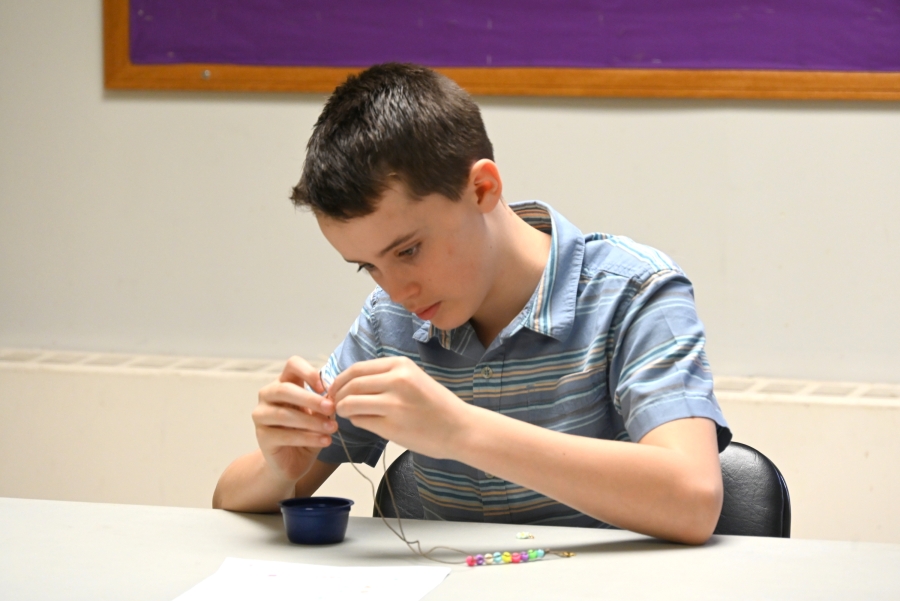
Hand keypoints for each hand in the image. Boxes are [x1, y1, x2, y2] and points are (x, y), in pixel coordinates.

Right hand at [252, 356, 337, 483]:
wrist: (293, 462)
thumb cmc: (308, 432)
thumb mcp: (320, 415)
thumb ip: (324, 404)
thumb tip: (334, 396)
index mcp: (284, 383)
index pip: (292, 365)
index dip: (308, 372)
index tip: (325, 388)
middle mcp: (268, 395)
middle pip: (285, 390)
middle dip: (311, 399)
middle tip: (332, 408)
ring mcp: (261, 415)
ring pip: (284, 414)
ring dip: (312, 421)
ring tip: (332, 428)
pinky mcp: (262, 437)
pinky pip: (284, 435)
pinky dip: (307, 438)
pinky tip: (325, 441)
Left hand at [328, 356, 470, 458]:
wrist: (460, 428)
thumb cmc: (437, 405)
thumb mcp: (414, 379)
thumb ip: (386, 377)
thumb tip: (350, 383)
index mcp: (401, 365)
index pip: (357, 369)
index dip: (340, 380)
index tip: (335, 389)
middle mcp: (396, 381)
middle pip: (350, 385)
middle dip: (336, 395)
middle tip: (334, 403)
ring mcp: (393, 404)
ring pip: (350, 403)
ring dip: (342, 409)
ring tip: (346, 414)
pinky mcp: (391, 427)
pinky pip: (361, 421)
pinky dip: (356, 421)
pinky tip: (363, 422)